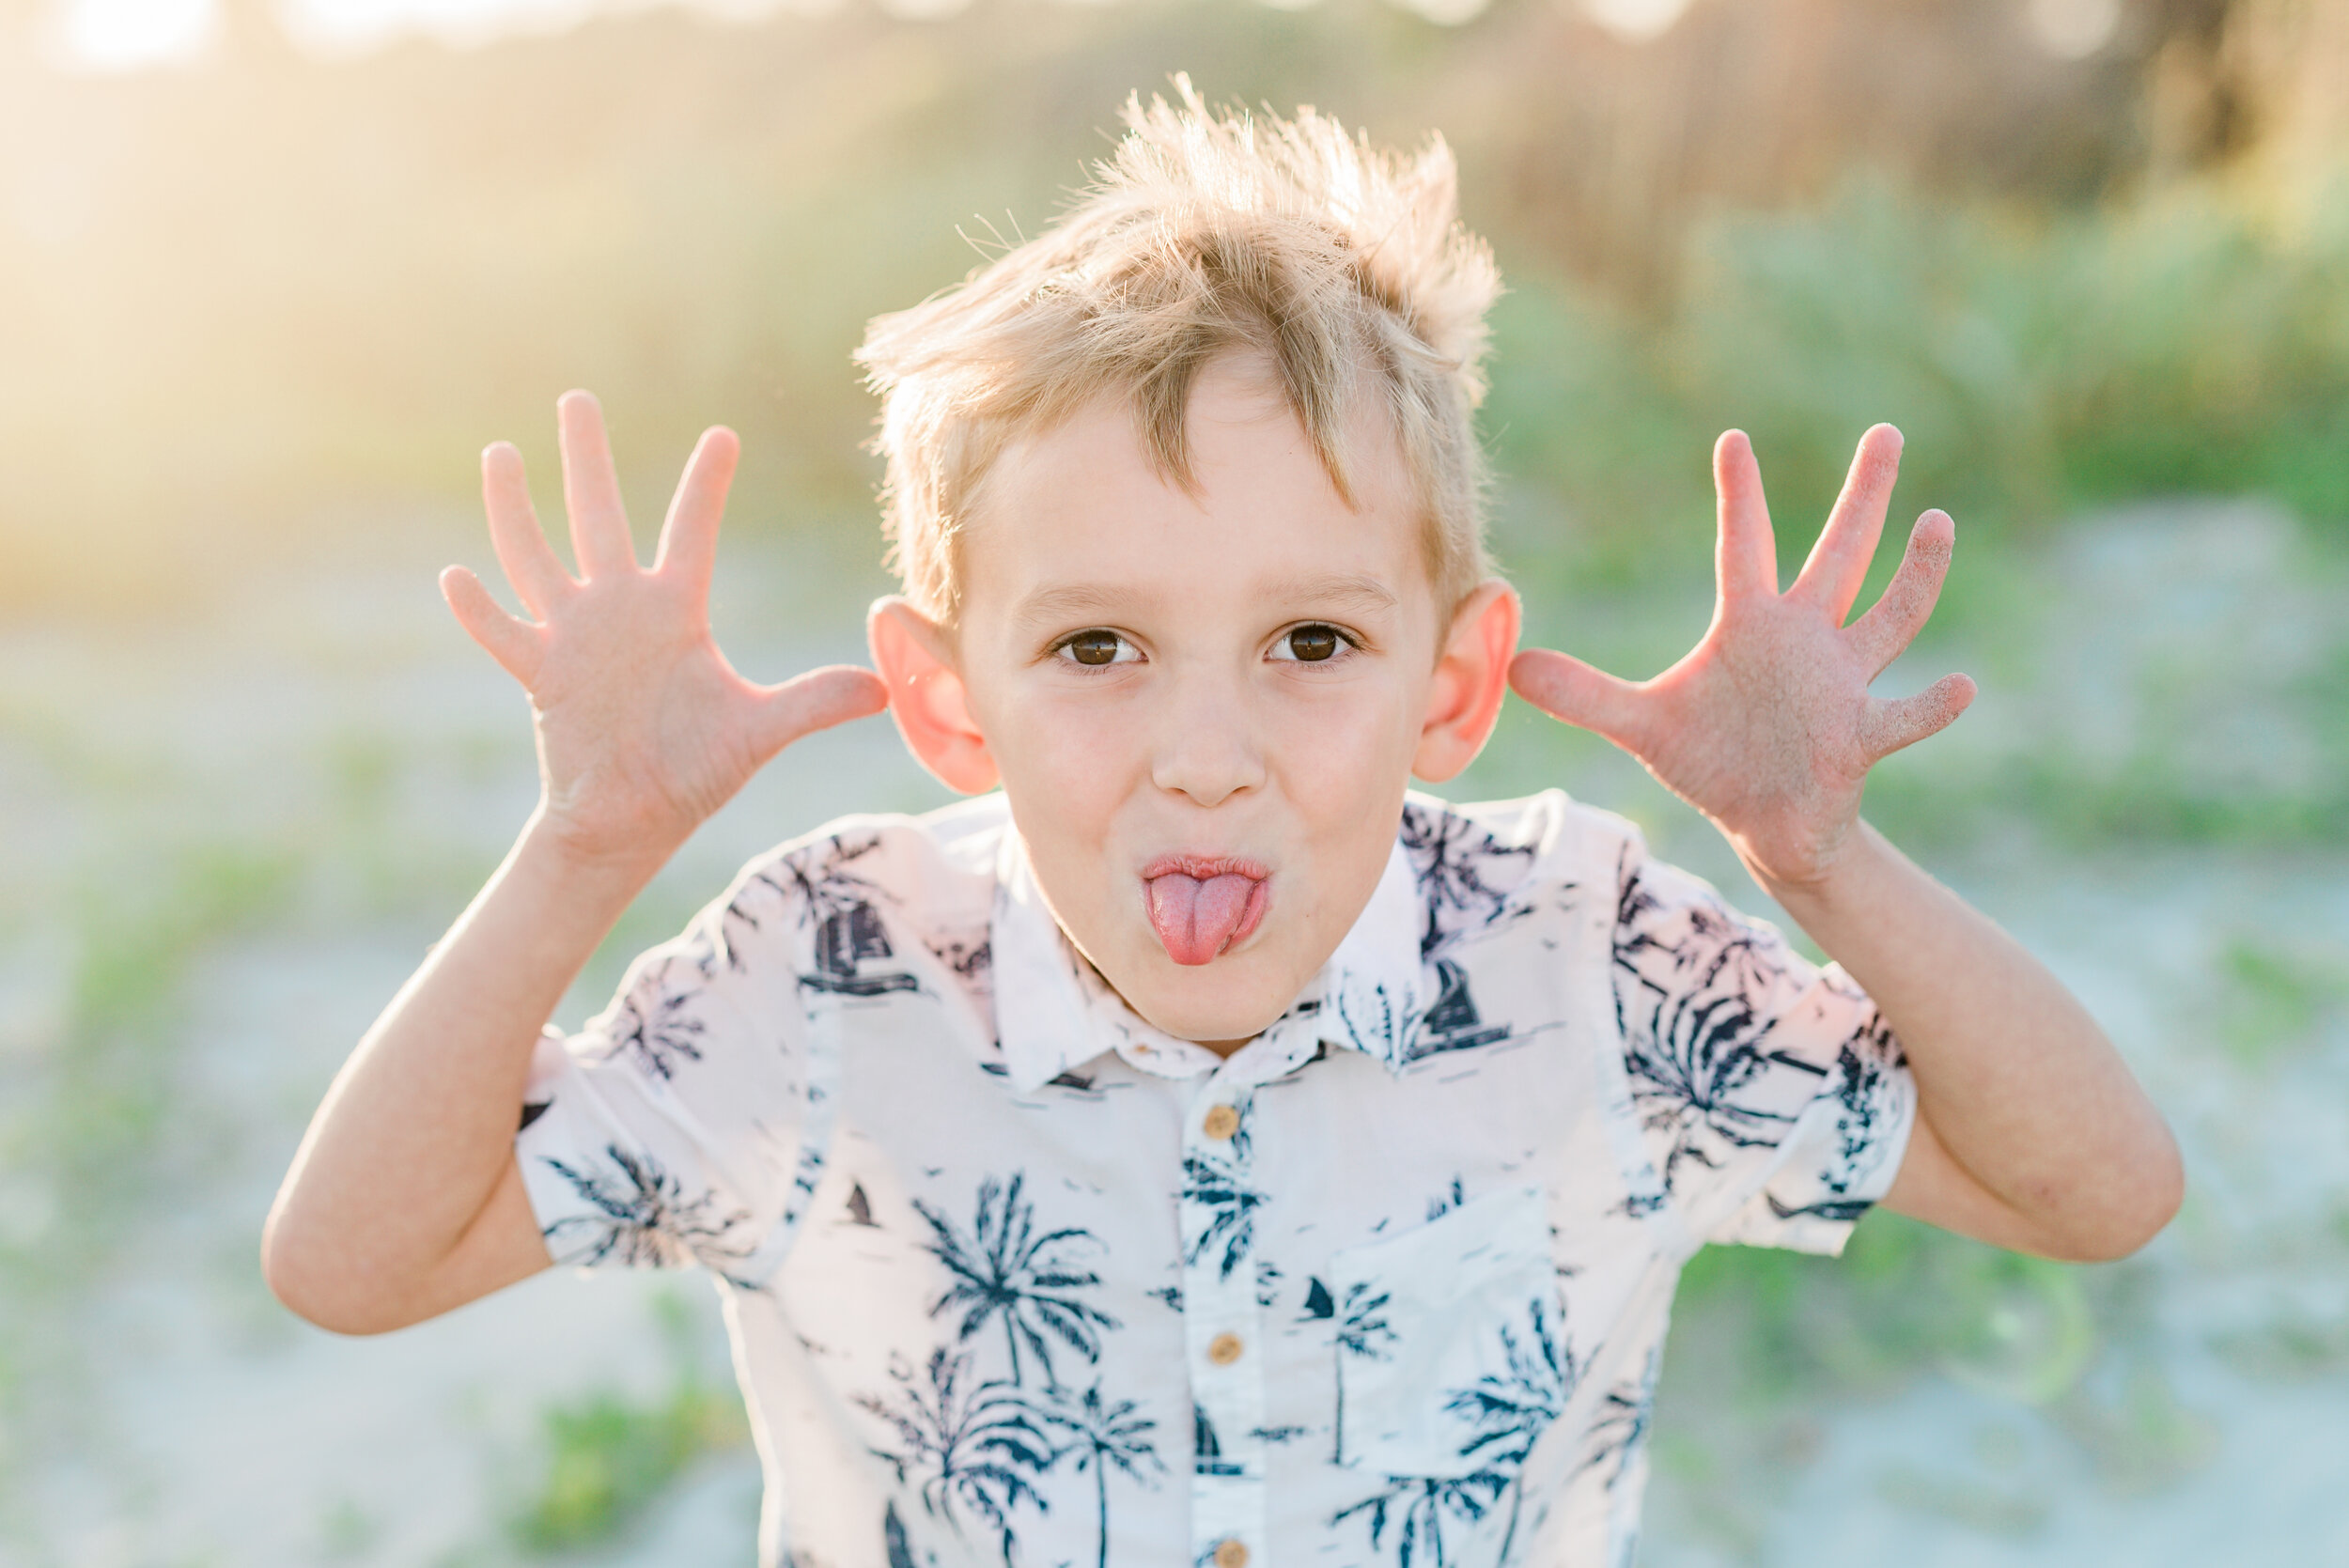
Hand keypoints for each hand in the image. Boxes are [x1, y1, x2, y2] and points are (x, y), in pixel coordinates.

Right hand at [440, 391, 887, 867]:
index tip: (724, 434)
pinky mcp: (541, 675)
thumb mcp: (759, 732)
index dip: (707, 484)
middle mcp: (620, 610)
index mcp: (674, 610)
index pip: (692, 530)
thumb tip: (884, 690)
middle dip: (589, 460)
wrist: (635, 821)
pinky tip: (454, 575)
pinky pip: (504, 633)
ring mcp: (574, 638)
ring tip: (499, 453)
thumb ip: (814, 702)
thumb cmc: (694, 771)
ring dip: (515, 510)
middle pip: (599, 518)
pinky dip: (479, 610)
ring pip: (536, 558)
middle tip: (578, 398)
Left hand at [1509, 425, 1973, 890]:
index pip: (1741, 547)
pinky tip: (1963, 686)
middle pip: (1838, 555)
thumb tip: (1512, 668)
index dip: (1737, 496)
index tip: (1732, 438)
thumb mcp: (1640, 725)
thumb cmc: (1711, 759)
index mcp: (1750, 625)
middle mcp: (1805, 639)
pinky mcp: (1859, 735)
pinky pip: (1902, 715)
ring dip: (1917, 575)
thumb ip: (1584, 695)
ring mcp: (1841, 683)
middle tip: (1885, 431)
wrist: (1765, 822)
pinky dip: (1931, 705)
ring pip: (1889, 617)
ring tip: (1939, 523)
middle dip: (1861, 497)